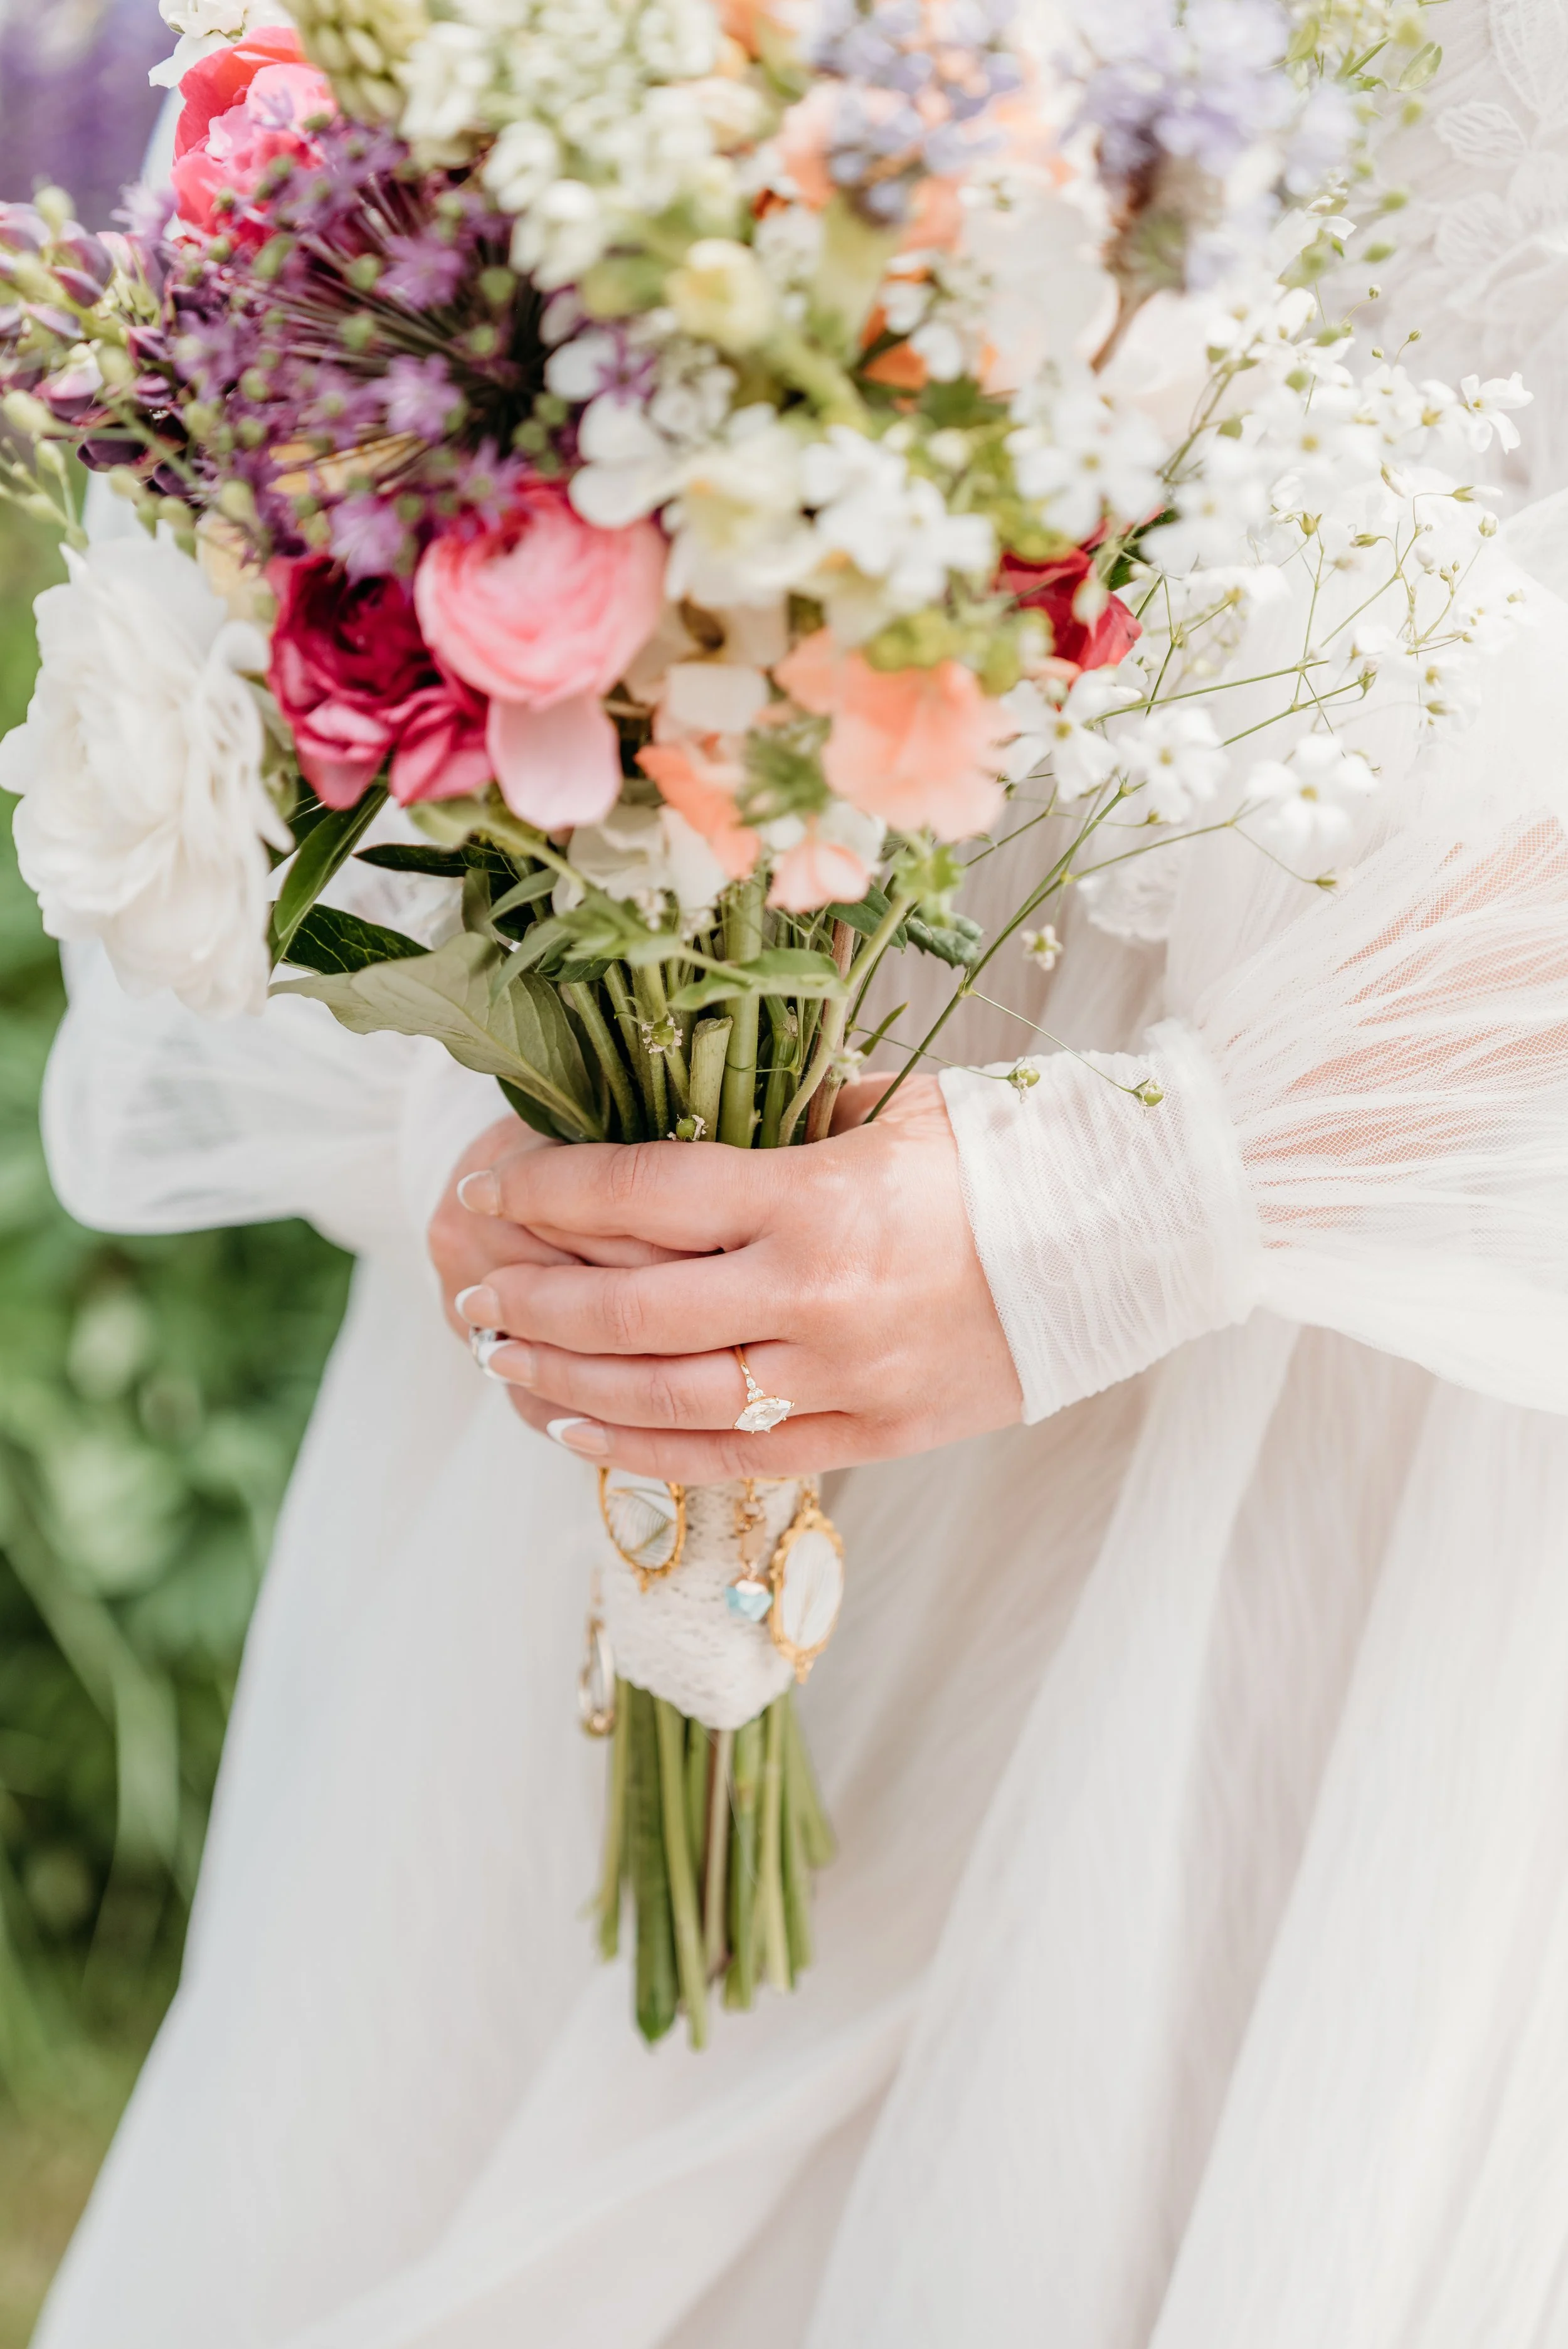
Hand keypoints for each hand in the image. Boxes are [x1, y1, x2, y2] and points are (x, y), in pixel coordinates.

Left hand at [449, 1076, 1022, 1478]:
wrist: (1136, 1240)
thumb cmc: (1012, 1153)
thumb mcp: (891, 1103)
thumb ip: (778, 1121)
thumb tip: (672, 1127)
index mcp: (820, 1197)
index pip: (642, 1195)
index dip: (545, 1191)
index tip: (484, 1184)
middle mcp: (819, 1299)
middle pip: (632, 1312)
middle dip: (532, 1301)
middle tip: (471, 1294)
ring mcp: (845, 1383)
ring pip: (667, 1402)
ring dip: (567, 1384)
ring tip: (501, 1362)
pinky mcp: (873, 1439)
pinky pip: (734, 1462)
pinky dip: (643, 1451)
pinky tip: (577, 1432)